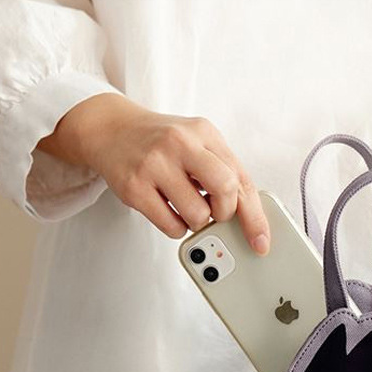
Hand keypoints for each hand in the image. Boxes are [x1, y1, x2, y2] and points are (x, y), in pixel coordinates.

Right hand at [35, 93, 269, 251]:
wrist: (110, 129)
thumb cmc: (163, 144)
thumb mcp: (197, 143)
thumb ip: (223, 172)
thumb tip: (248, 217)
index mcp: (205, 133)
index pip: (241, 178)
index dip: (255, 216)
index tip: (261, 242)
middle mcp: (181, 143)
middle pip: (225, 190)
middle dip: (225, 212)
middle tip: (215, 213)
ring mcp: (155, 164)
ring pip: (198, 215)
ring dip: (197, 221)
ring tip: (184, 205)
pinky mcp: (134, 187)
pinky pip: (171, 226)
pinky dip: (176, 227)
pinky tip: (167, 209)